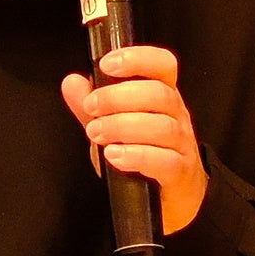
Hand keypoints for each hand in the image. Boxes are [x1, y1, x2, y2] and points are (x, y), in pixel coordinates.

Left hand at [60, 46, 208, 234]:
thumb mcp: (114, 127)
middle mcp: (177, 116)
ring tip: (96, 133)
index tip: (107, 64)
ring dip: (122, 126)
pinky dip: (136, 155)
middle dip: (118, 97)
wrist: (171, 197)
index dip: (137, 58)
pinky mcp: (179, 172)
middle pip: (159, 94)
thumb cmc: (144, 155)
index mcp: (163, 96)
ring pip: (161, 126)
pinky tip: (114, 155)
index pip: (162, 65)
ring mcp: (182, 144)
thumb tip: (72, 82)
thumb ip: (92, 106)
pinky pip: (164, 160)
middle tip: (91, 107)